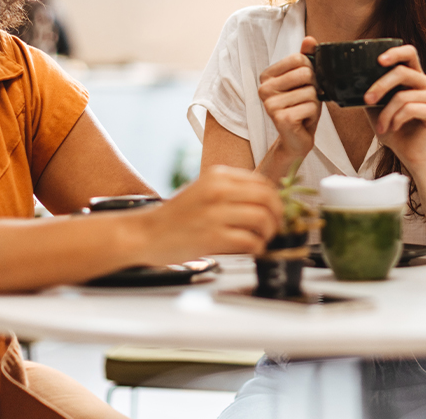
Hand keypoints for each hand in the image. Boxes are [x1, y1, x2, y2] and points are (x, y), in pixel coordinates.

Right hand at [142, 166, 283, 262]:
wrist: (147, 233)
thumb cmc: (175, 216)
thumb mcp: (203, 190)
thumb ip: (231, 190)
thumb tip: (265, 200)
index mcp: (217, 175)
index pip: (262, 181)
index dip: (275, 198)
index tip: (276, 210)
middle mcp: (217, 190)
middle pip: (268, 197)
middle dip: (278, 215)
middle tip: (275, 226)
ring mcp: (215, 213)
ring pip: (262, 218)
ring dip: (269, 232)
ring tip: (262, 239)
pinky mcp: (212, 237)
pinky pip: (249, 240)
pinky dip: (257, 247)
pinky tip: (252, 249)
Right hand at [257, 36, 320, 164]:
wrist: (296, 139)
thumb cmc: (300, 107)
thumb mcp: (305, 81)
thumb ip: (306, 59)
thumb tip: (309, 40)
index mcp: (267, 76)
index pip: (298, 58)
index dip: (310, 71)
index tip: (303, 85)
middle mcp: (263, 89)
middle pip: (306, 73)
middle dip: (314, 88)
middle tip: (304, 100)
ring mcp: (270, 104)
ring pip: (311, 92)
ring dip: (314, 104)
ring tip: (303, 112)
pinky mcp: (280, 118)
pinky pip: (311, 107)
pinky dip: (313, 115)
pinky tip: (303, 121)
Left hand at [363, 44, 425, 171]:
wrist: (407, 152)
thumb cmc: (391, 127)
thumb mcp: (375, 106)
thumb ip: (370, 90)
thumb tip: (349, 78)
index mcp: (413, 77)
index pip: (409, 53)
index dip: (395, 52)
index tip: (379, 60)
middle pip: (402, 72)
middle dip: (380, 86)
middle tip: (366, 100)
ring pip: (403, 96)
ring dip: (386, 114)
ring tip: (381, 126)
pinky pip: (411, 109)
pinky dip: (396, 120)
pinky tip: (394, 127)